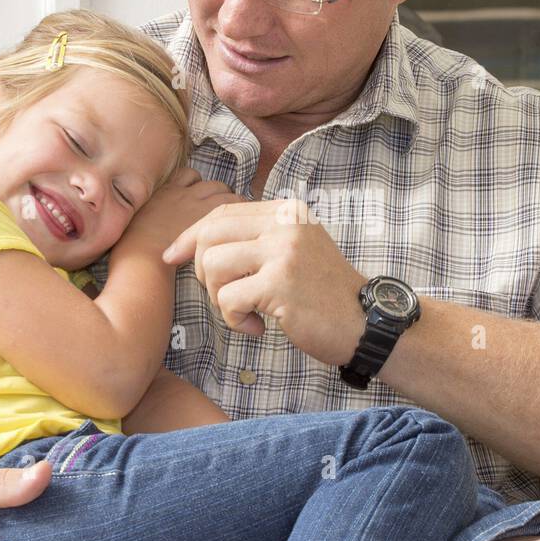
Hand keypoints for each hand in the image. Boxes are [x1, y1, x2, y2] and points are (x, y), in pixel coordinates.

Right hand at [119, 167, 243, 255]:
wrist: (141, 261)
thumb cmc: (131, 253)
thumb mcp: (130, 225)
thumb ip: (145, 218)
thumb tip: (150, 226)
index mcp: (161, 193)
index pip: (186, 176)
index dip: (195, 186)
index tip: (199, 200)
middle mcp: (180, 193)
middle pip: (207, 182)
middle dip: (216, 193)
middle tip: (221, 213)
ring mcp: (195, 203)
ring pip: (222, 189)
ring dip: (230, 199)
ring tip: (235, 217)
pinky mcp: (210, 216)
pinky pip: (233, 200)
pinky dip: (240, 205)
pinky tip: (243, 220)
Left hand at [162, 197, 367, 365]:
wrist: (367, 323)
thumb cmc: (324, 295)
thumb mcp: (295, 251)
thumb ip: (257, 240)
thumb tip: (195, 243)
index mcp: (286, 212)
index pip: (222, 213)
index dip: (190, 235)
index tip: (172, 255)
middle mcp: (285, 225)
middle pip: (209, 236)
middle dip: (203, 272)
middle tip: (224, 297)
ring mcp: (283, 252)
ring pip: (212, 266)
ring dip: (218, 298)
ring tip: (245, 312)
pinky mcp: (280, 283)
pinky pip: (227, 299)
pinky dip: (234, 320)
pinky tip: (257, 327)